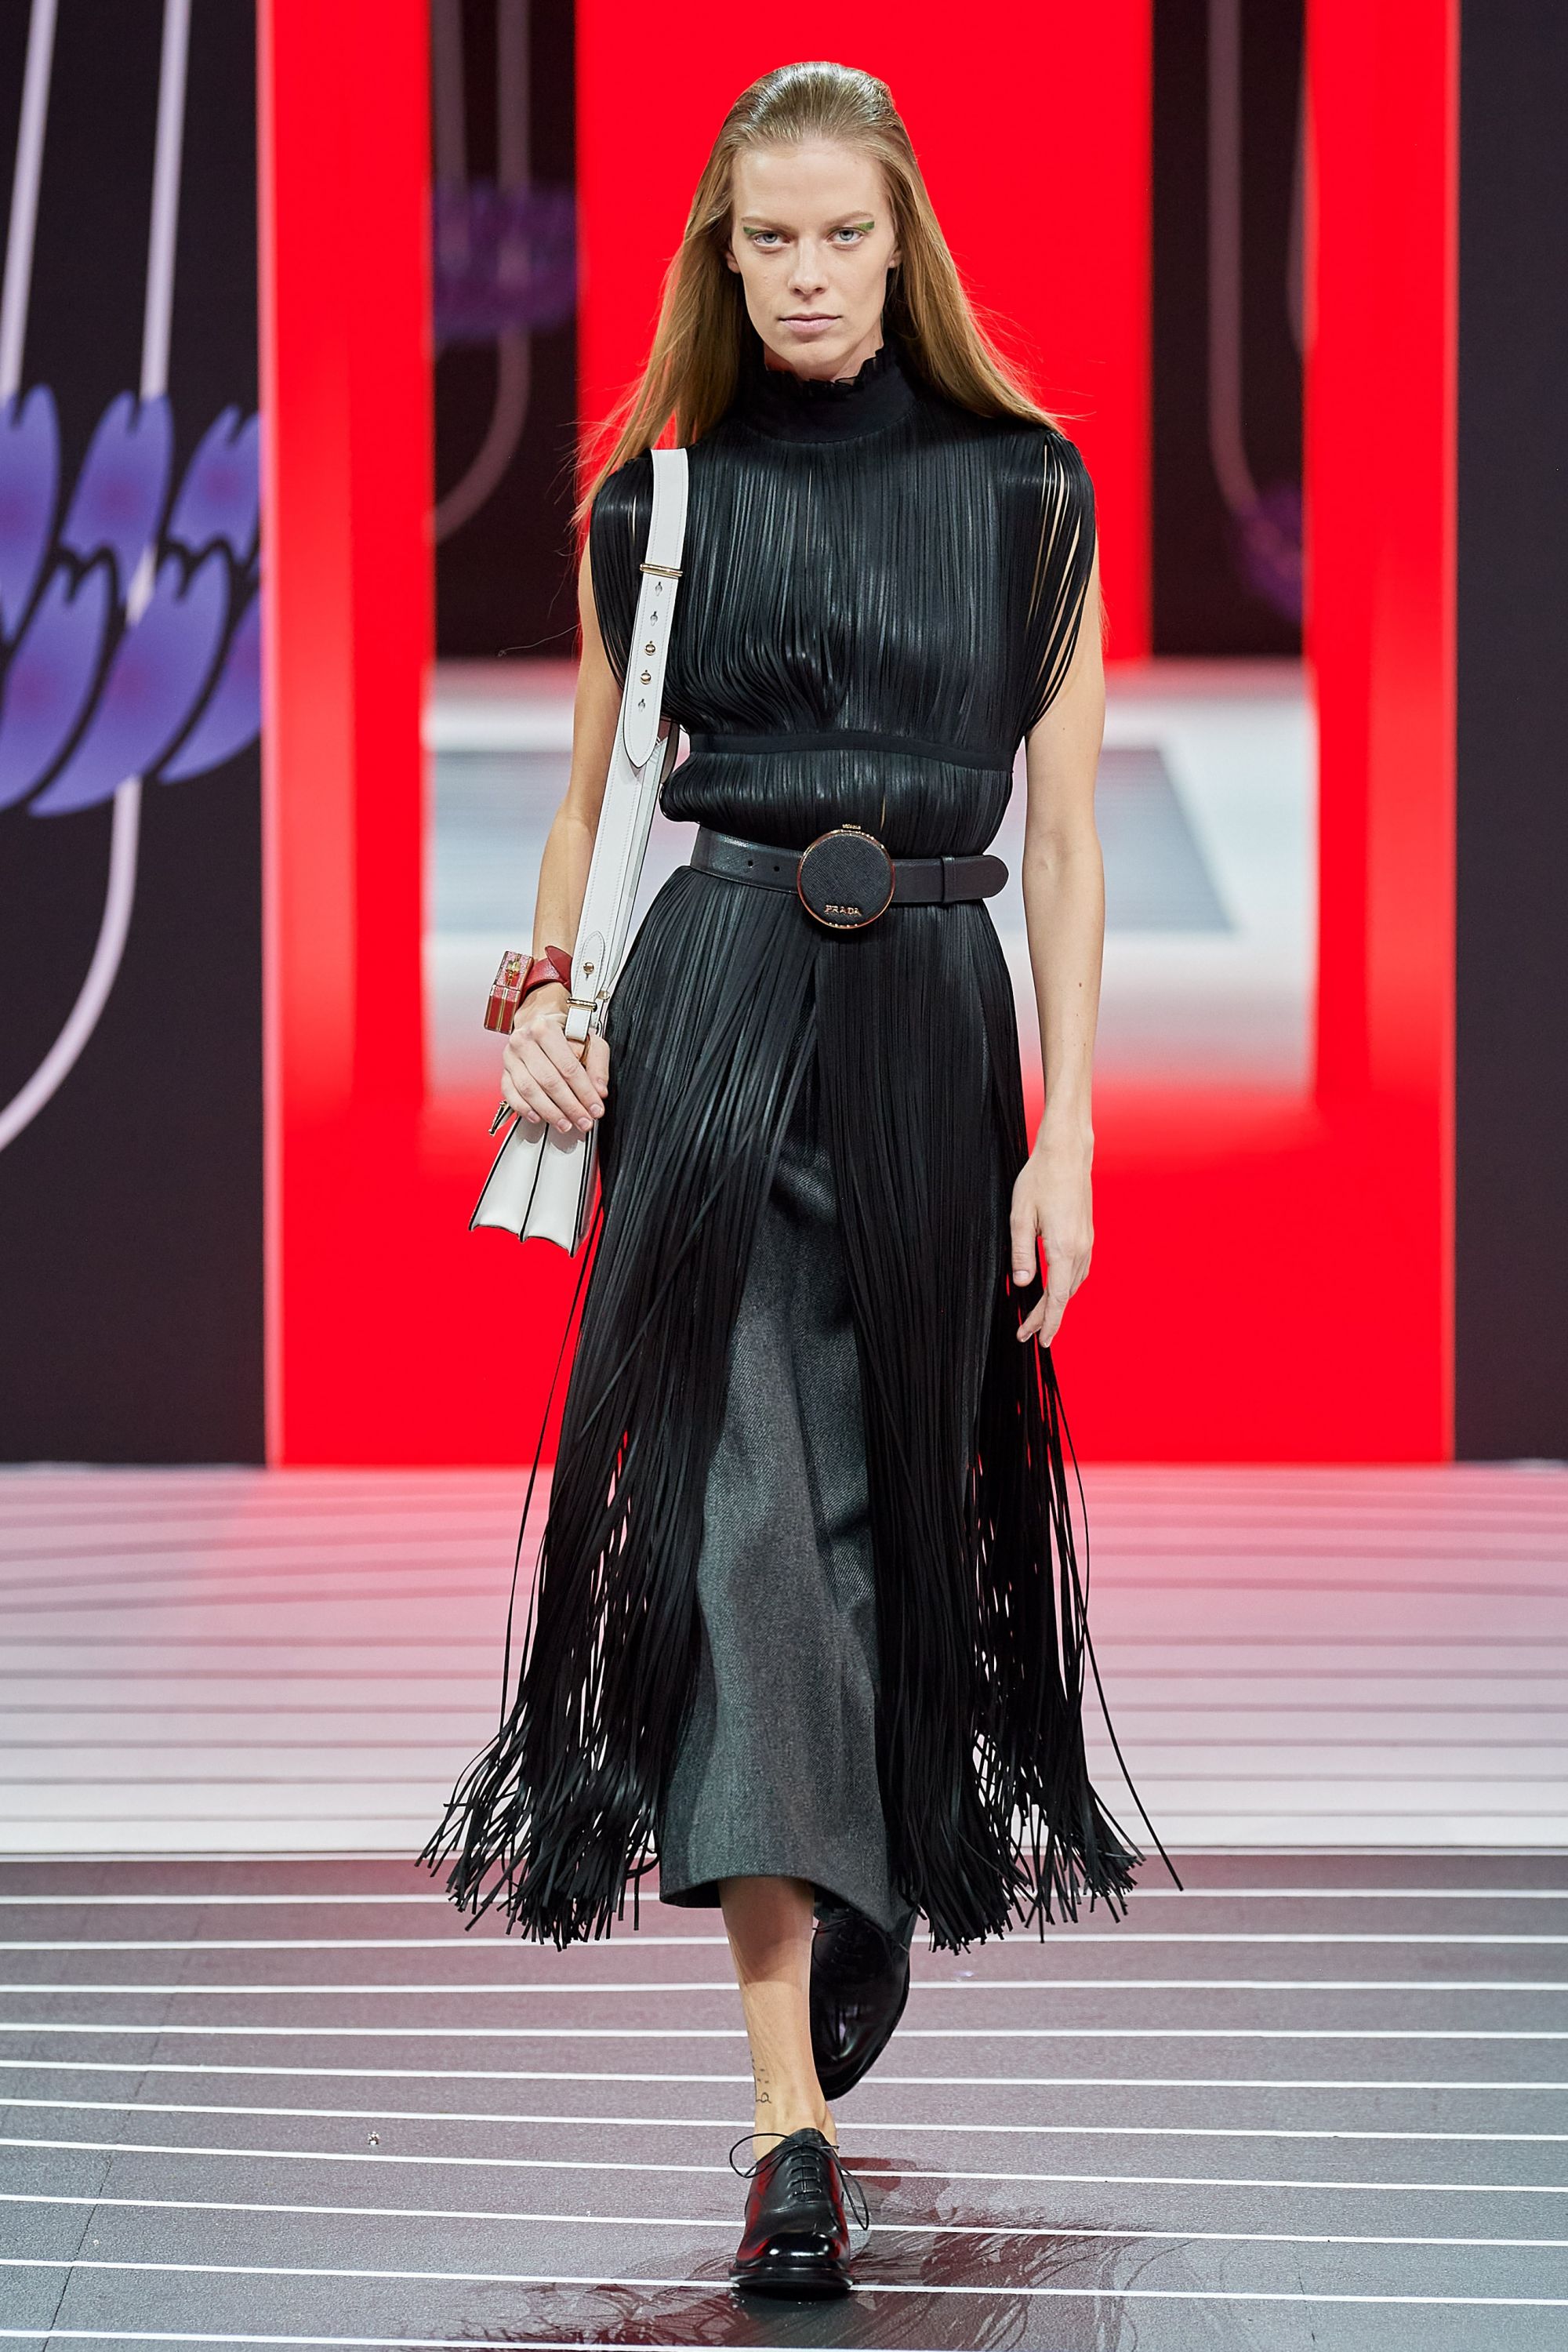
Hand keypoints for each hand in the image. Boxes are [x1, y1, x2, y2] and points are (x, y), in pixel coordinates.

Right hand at [501, 983, 608, 1135]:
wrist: (540, 1026)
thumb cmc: (565, 1033)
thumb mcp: (590, 1041)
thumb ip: (598, 1065)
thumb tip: (599, 1091)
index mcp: (545, 1028)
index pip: (568, 1066)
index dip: (584, 1092)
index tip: (595, 1108)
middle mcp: (523, 1040)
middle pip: (549, 1081)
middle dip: (569, 1106)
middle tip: (583, 1121)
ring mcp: (510, 1057)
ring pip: (529, 1090)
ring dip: (549, 1112)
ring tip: (565, 1124)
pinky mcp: (504, 1071)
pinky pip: (511, 1094)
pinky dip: (524, 1109)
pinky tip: (539, 1118)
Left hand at [1009, 1134, 1092, 1346]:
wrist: (1068, 1153)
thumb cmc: (1041, 1179)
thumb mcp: (1020, 1216)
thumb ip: (1021, 1253)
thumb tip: (1023, 1284)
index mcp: (1063, 1248)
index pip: (1057, 1297)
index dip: (1047, 1321)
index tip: (1037, 1340)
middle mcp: (1081, 1249)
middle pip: (1066, 1295)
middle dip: (1048, 1317)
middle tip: (1028, 1333)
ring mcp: (1087, 1241)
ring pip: (1075, 1283)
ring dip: (1059, 1302)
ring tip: (1041, 1316)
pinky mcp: (1087, 1234)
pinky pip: (1080, 1269)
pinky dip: (1068, 1285)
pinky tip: (1057, 1287)